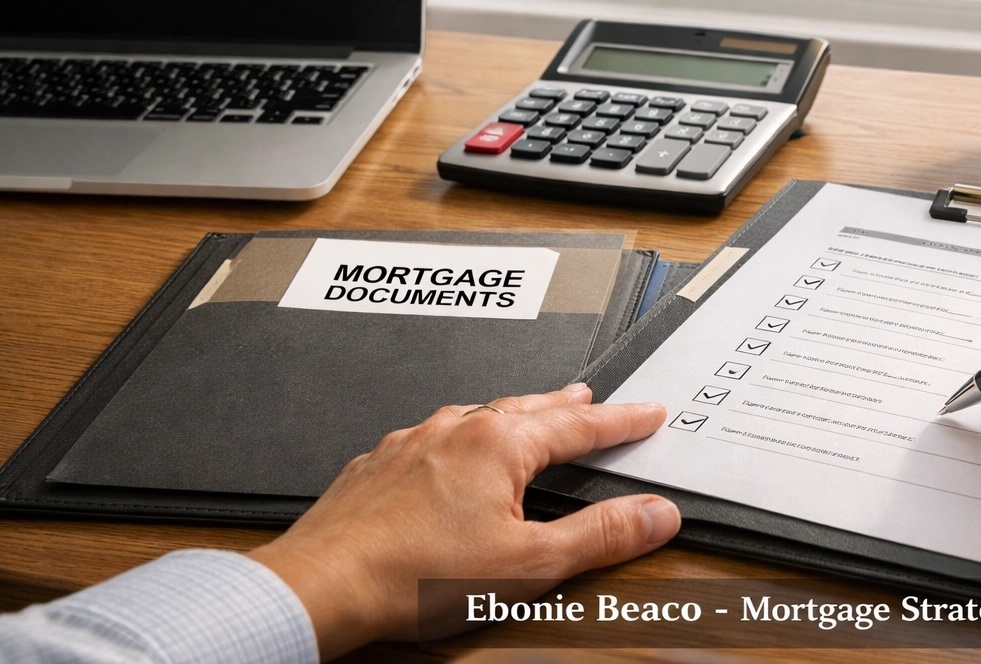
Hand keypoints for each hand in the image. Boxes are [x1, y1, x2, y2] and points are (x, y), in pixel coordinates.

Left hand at [249, 384, 676, 659]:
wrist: (321, 586)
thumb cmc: (413, 578)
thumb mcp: (528, 566)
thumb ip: (600, 536)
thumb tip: (655, 514)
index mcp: (500, 445)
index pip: (579, 427)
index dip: (620, 422)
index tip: (647, 413)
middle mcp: (456, 430)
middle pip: (528, 408)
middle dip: (566, 406)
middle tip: (592, 400)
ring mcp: (411, 443)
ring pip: (476, 416)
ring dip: (512, 415)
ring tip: (528, 418)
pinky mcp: (377, 465)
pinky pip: (430, 437)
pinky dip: (457, 438)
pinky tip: (451, 454)